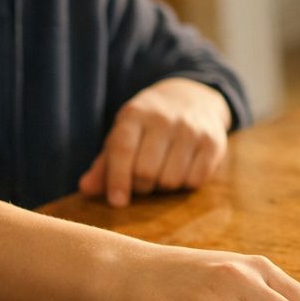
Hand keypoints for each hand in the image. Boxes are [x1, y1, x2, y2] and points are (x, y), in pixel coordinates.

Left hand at [79, 77, 230, 205]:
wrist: (192, 98)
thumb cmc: (148, 125)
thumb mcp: (124, 134)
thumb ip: (105, 164)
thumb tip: (86, 189)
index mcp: (135, 113)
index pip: (123, 150)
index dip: (117, 179)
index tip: (116, 202)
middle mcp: (164, 118)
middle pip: (146, 171)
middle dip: (141, 186)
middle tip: (142, 182)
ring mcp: (191, 129)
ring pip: (171, 180)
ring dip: (163, 186)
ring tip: (162, 173)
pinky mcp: (213, 141)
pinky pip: (195, 180)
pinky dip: (185, 184)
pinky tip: (183, 170)